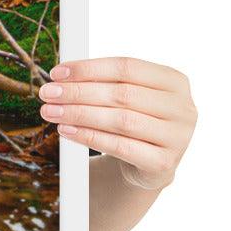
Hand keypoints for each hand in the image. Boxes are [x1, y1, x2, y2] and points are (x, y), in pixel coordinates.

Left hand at [37, 56, 196, 189]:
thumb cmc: (133, 121)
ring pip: (121, 120)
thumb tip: (60, 76)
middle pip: (123, 94)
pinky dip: (89, 137)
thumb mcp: (126, 98)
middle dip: (79, 92)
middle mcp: (182, 107)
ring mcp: (177, 137)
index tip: (57, 73)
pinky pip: (120, 147)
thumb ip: (102, 83)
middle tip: (47, 93)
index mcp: (174, 81)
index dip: (89, 68)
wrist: (149, 164)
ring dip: (79, 114)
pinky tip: (66, 131)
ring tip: (50, 112)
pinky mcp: (163, 163)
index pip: (127, 67)